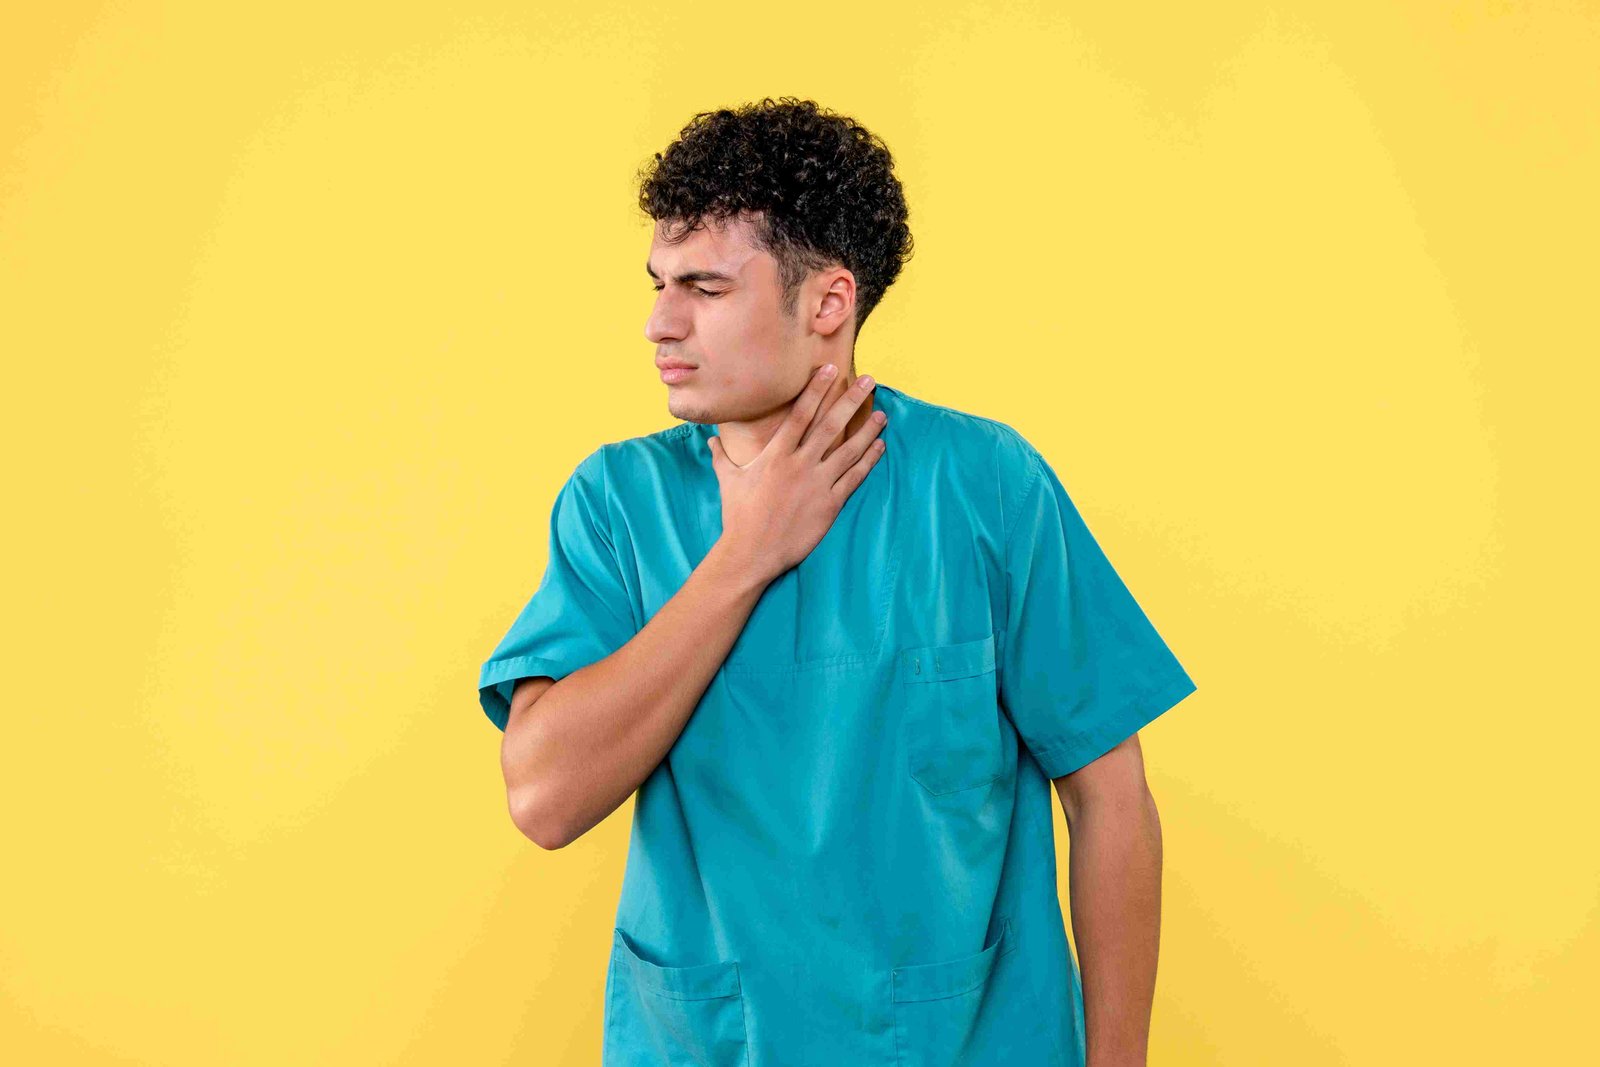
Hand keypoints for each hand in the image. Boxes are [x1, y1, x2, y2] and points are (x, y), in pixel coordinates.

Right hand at [708, 365, 887, 583]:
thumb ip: (722, 457)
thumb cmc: (738, 515)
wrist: (752, 552)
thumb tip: (712, 440)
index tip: (831, 370)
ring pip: (849, 450)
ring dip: (867, 430)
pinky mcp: (830, 504)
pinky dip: (869, 461)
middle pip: (831, 425)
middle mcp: (799, 464)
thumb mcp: (728, 480)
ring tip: (882, 414)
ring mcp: (817, 484)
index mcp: (776, 455)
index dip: (817, 390)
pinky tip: (880, 447)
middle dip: (851, 401)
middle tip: (869, 381)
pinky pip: (854, 478)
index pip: (800, 414)